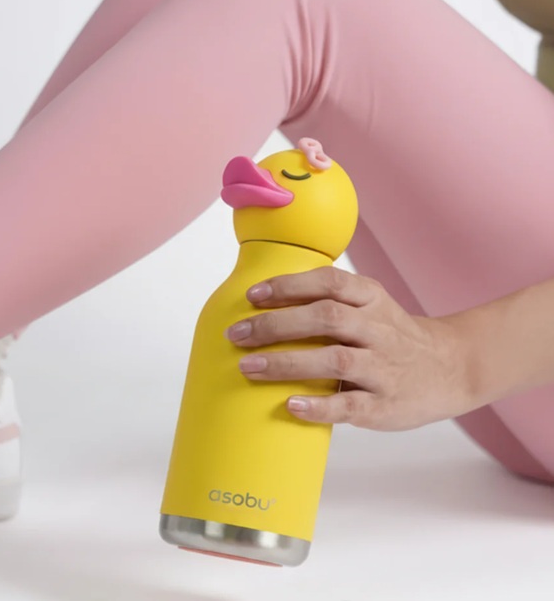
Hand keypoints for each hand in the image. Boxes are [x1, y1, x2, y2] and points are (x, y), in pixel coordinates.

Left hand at [225, 267, 477, 430]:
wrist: (452, 367)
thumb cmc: (394, 335)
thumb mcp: (372, 305)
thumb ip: (331, 300)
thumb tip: (266, 303)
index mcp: (372, 300)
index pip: (329, 282)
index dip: (289, 286)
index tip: (253, 295)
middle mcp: (378, 330)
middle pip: (325, 318)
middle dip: (275, 325)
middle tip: (237, 335)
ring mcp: (384, 368)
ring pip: (334, 361)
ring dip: (287, 363)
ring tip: (248, 368)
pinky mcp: (385, 404)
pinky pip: (350, 406)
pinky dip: (319, 407)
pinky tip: (291, 406)